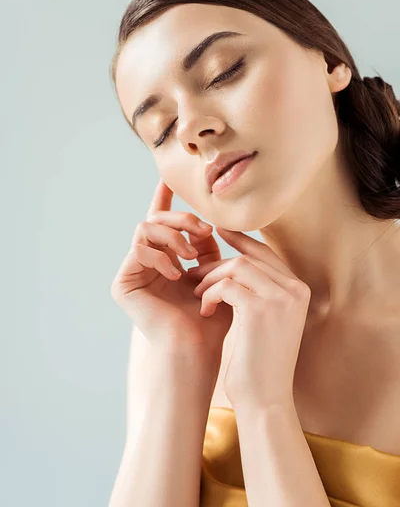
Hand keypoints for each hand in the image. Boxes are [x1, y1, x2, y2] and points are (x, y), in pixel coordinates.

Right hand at [110, 179, 232, 368]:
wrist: (197, 347)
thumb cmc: (211, 316)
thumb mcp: (215, 273)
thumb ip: (207, 248)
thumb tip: (208, 223)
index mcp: (167, 258)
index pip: (163, 222)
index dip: (164, 199)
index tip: (168, 178)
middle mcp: (147, 262)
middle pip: (156, 220)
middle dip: (182, 219)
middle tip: (204, 231)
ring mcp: (133, 272)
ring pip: (145, 229)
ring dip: (173, 236)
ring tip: (190, 256)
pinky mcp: (122, 283)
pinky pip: (138, 249)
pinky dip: (160, 256)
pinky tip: (176, 273)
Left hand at [186, 227, 310, 408]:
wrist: (265, 399)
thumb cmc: (260, 362)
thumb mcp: (266, 320)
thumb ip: (259, 290)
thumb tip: (234, 264)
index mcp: (298, 290)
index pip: (265, 253)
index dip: (241, 241)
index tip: (218, 232)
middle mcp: (295, 289)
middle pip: (249, 258)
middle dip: (217, 264)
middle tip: (194, 274)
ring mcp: (281, 297)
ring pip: (236, 267)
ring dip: (210, 279)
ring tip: (198, 296)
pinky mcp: (261, 309)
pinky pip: (226, 286)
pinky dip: (210, 295)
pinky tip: (205, 311)